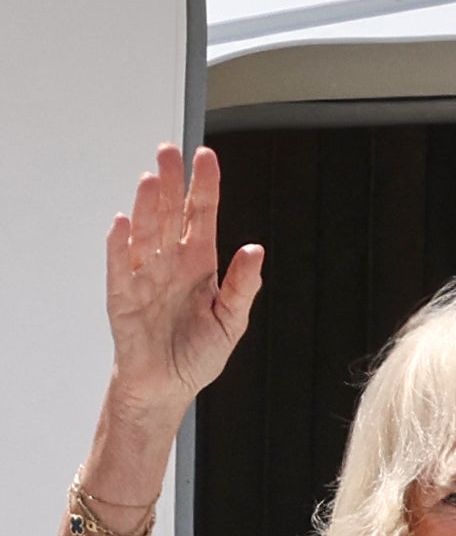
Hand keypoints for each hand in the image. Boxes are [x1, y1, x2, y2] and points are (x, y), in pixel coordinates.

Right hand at [104, 144, 261, 431]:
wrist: (166, 385)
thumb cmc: (198, 352)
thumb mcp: (232, 320)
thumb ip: (244, 286)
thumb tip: (256, 250)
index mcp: (201, 263)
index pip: (201, 215)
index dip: (204, 186)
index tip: (206, 156)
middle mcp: (171, 262)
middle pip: (169, 213)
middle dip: (171, 182)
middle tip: (169, 150)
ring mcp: (144, 275)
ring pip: (144, 232)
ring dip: (146, 206)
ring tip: (152, 180)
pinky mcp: (121, 295)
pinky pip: (119, 265)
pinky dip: (120, 244)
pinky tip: (123, 223)